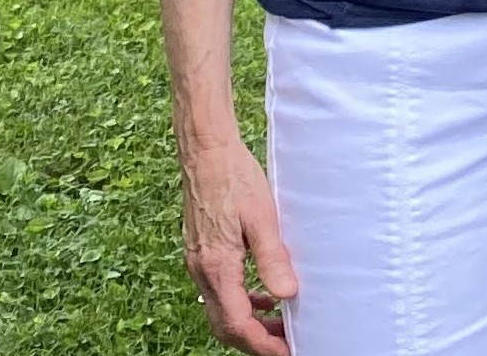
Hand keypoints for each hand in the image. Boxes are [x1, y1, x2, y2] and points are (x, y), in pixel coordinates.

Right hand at [179, 140, 299, 354]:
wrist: (206, 152)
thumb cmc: (235, 178)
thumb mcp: (262, 218)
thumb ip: (272, 259)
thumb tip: (286, 295)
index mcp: (217, 266)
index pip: (237, 324)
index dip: (262, 344)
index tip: (286, 351)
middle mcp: (202, 270)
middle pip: (225, 325)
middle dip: (255, 341)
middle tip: (287, 343)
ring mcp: (199, 262)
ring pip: (221, 310)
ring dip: (249, 323)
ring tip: (281, 324)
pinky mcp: (202, 252)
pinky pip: (219, 291)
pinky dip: (241, 302)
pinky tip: (263, 296)